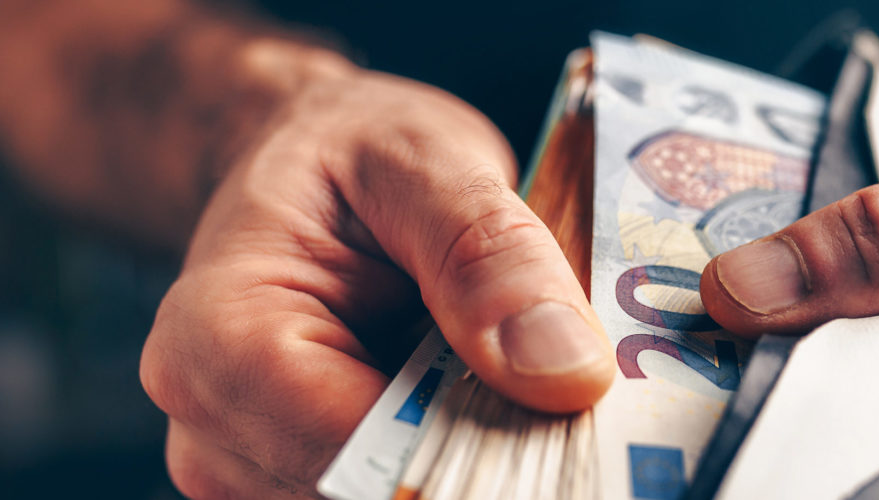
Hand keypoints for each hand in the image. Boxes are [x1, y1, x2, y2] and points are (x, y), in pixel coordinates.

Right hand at [138, 68, 614, 497]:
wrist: (308, 169)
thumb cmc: (353, 155)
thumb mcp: (429, 162)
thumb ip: (491, 258)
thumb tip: (567, 372)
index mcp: (220, 338)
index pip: (359, 450)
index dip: (478, 444)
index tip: (571, 406)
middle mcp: (213, 426)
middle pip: (383, 490)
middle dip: (490, 446)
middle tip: (557, 380)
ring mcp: (250, 470)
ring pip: (400, 497)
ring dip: (480, 448)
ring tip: (501, 368)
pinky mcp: (295, 485)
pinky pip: (401, 490)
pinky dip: (463, 454)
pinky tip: (476, 393)